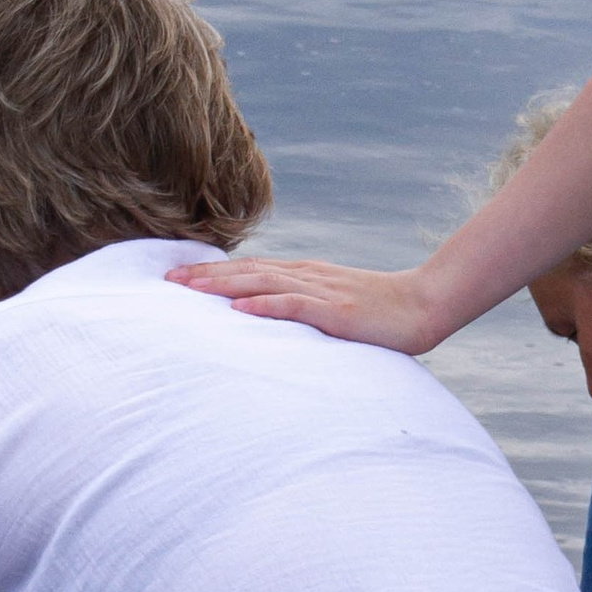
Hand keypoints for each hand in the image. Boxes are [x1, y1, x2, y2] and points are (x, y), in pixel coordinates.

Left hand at [168, 255, 444, 354]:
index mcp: (305, 275)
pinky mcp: (338, 312)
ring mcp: (323, 292)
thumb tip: (267, 321)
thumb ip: (303, 310)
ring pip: (263, 284)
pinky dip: (266, 307)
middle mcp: (307, 276)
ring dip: (223, 286)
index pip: (249, 269)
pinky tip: (240, 311)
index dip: (212, 271)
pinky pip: (296, 306)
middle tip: (166, 281)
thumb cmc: (381, 313)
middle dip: (205, 276)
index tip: (176, 277)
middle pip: (247, 272)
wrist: (426, 305)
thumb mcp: (333, 308)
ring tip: (189, 290)